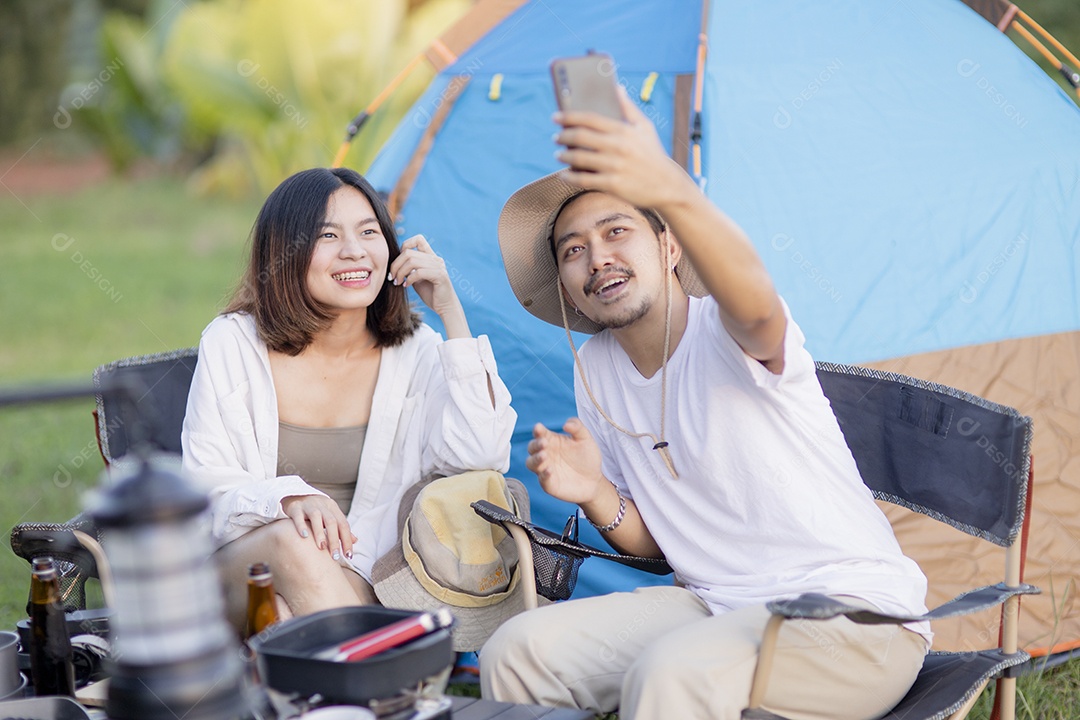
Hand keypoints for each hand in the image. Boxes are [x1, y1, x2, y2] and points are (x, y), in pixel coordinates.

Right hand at [280, 494, 356, 560]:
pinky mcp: (295, 507)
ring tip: (322, 548)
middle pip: (331, 521)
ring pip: (316, 517)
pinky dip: (302, 526)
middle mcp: (322, 505)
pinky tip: (305, 536)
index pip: (343, 524)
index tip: (348, 555)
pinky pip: (298, 516)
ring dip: (320, 533)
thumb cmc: (316, 511)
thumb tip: (355, 541)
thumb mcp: (329, 516)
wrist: (295, 495)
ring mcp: (308, 505)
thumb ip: (340, 529)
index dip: (347, 540)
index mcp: (333, 508)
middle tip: (335, 556)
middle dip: (335, 540)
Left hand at [388, 234, 470, 337]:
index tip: (398, 263)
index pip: (418, 239)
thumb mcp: (416, 278)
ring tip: (398, 282)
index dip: (404, 246)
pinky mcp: (440, 276)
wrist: (444, 307)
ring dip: (400, 273)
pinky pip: (419, 272)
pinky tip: (406, 286)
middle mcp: (435, 259)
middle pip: (408, 252)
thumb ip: (409, 268)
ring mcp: (439, 266)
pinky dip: (409, 279)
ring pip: (412, 261)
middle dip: (396, 265)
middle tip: (392, 277)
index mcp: (431, 256)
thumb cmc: (430, 293)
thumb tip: (394, 263)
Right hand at [525, 419, 605, 504]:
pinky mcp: (549, 484)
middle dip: (535, 444)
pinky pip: (542, 479)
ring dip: (535, 459)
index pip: (540, 433)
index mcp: (552, 441)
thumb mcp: (586, 439)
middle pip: (532, 447)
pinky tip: (550, 470)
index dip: (538, 430)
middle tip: (544, 443)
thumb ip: (577, 427)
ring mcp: (545, 469)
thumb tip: (566, 424)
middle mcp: (546, 454)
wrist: (594, 481)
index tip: (539, 428)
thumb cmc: (587, 458)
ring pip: (531, 463)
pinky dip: (544, 474)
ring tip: (544, 456)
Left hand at [554, 85, 696, 209]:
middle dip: (563, 136)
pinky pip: (584, 180)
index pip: (590, 118)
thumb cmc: (653, 154)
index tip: (556, 117)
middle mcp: (617, 146)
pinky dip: (570, 176)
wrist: (666, 185)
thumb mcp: (645, 127)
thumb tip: (617, 87)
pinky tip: (564, 174)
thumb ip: (628, 107)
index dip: (569, 116)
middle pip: (580, 137)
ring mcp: (614, 166)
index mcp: (623, 130)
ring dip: (564, 155)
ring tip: (558, 154)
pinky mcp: (612, 184)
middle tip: (556, 137)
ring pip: (579, 158)